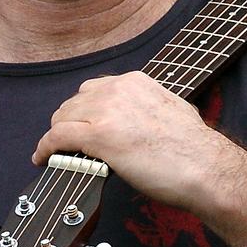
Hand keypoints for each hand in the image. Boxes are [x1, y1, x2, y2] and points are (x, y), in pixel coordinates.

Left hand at [32, 71, 236, 208]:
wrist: (203, 165)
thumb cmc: (193, 147)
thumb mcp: (172, 108)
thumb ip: (148, 106)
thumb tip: (139, 120)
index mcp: (135, 81)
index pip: (94, 90)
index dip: (84, 111)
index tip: (82, 125)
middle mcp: (117, 90)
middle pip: (74, 102)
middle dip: (69, 123)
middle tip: (68, 144)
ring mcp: (106, 111)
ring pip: (61, 118)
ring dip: (56, 136)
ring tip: (55, 153)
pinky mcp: (97, 136)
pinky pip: (56, 138)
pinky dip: (45, 149)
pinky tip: (42, 159)